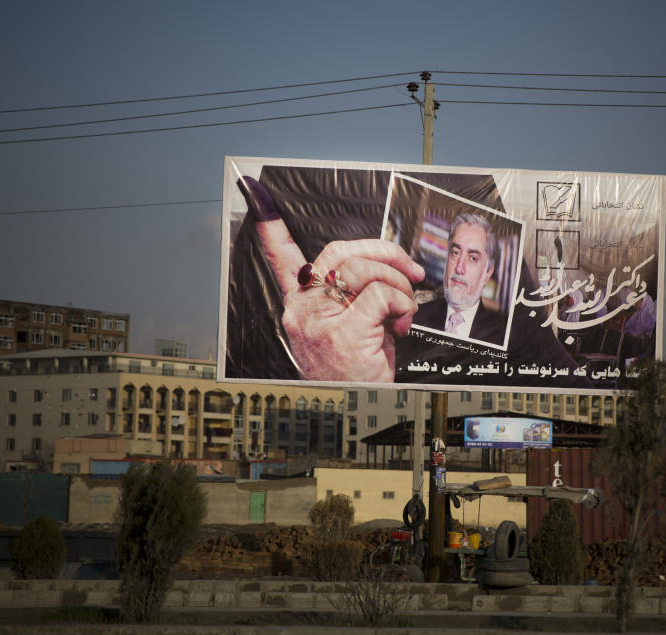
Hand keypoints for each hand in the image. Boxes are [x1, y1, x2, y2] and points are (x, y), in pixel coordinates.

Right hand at [237, 176, 424, 381]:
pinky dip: (402, 304)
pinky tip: (400, 325)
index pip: (280, 258)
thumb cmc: (356, 373)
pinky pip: (382, 293)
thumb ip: (351, 297)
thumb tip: (382, 266)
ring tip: (404, 310)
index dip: (269, 224)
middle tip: (410, 270)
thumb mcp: (349, 329)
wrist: (360, 411)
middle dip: (385, 251)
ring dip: (399, 284)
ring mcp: (319, 321)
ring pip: (365, 269)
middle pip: (341, 251)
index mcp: (300, 306)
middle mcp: (302, 309)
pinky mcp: (344, 331)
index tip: (255, 191)